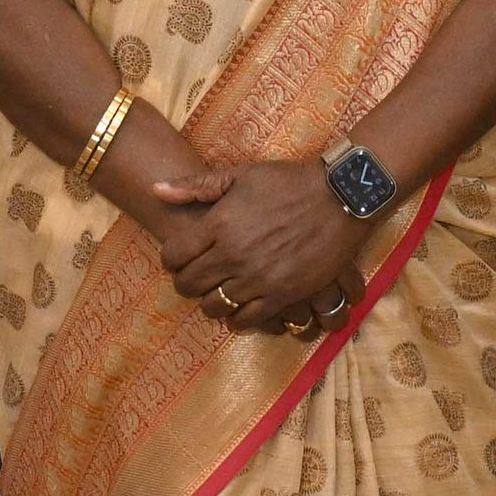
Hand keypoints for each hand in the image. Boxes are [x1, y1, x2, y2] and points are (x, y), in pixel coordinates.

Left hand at [144, 161, 363, 331]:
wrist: (339, 197)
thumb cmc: (288, 182)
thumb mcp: (241, 175)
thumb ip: (196, 186)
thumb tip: (157, 189)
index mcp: (219, 223)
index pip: (173, 255)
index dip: (171, 260)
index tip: (180, 258)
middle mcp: (233, 254)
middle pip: (189, 285)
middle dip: (186, 282)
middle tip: (196, 277)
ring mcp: (257, 278)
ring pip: (213, 306)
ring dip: (209, 301)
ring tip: (217, 292)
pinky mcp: (282, 294)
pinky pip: (246, 319)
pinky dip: (235, 318)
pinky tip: (239, 308)